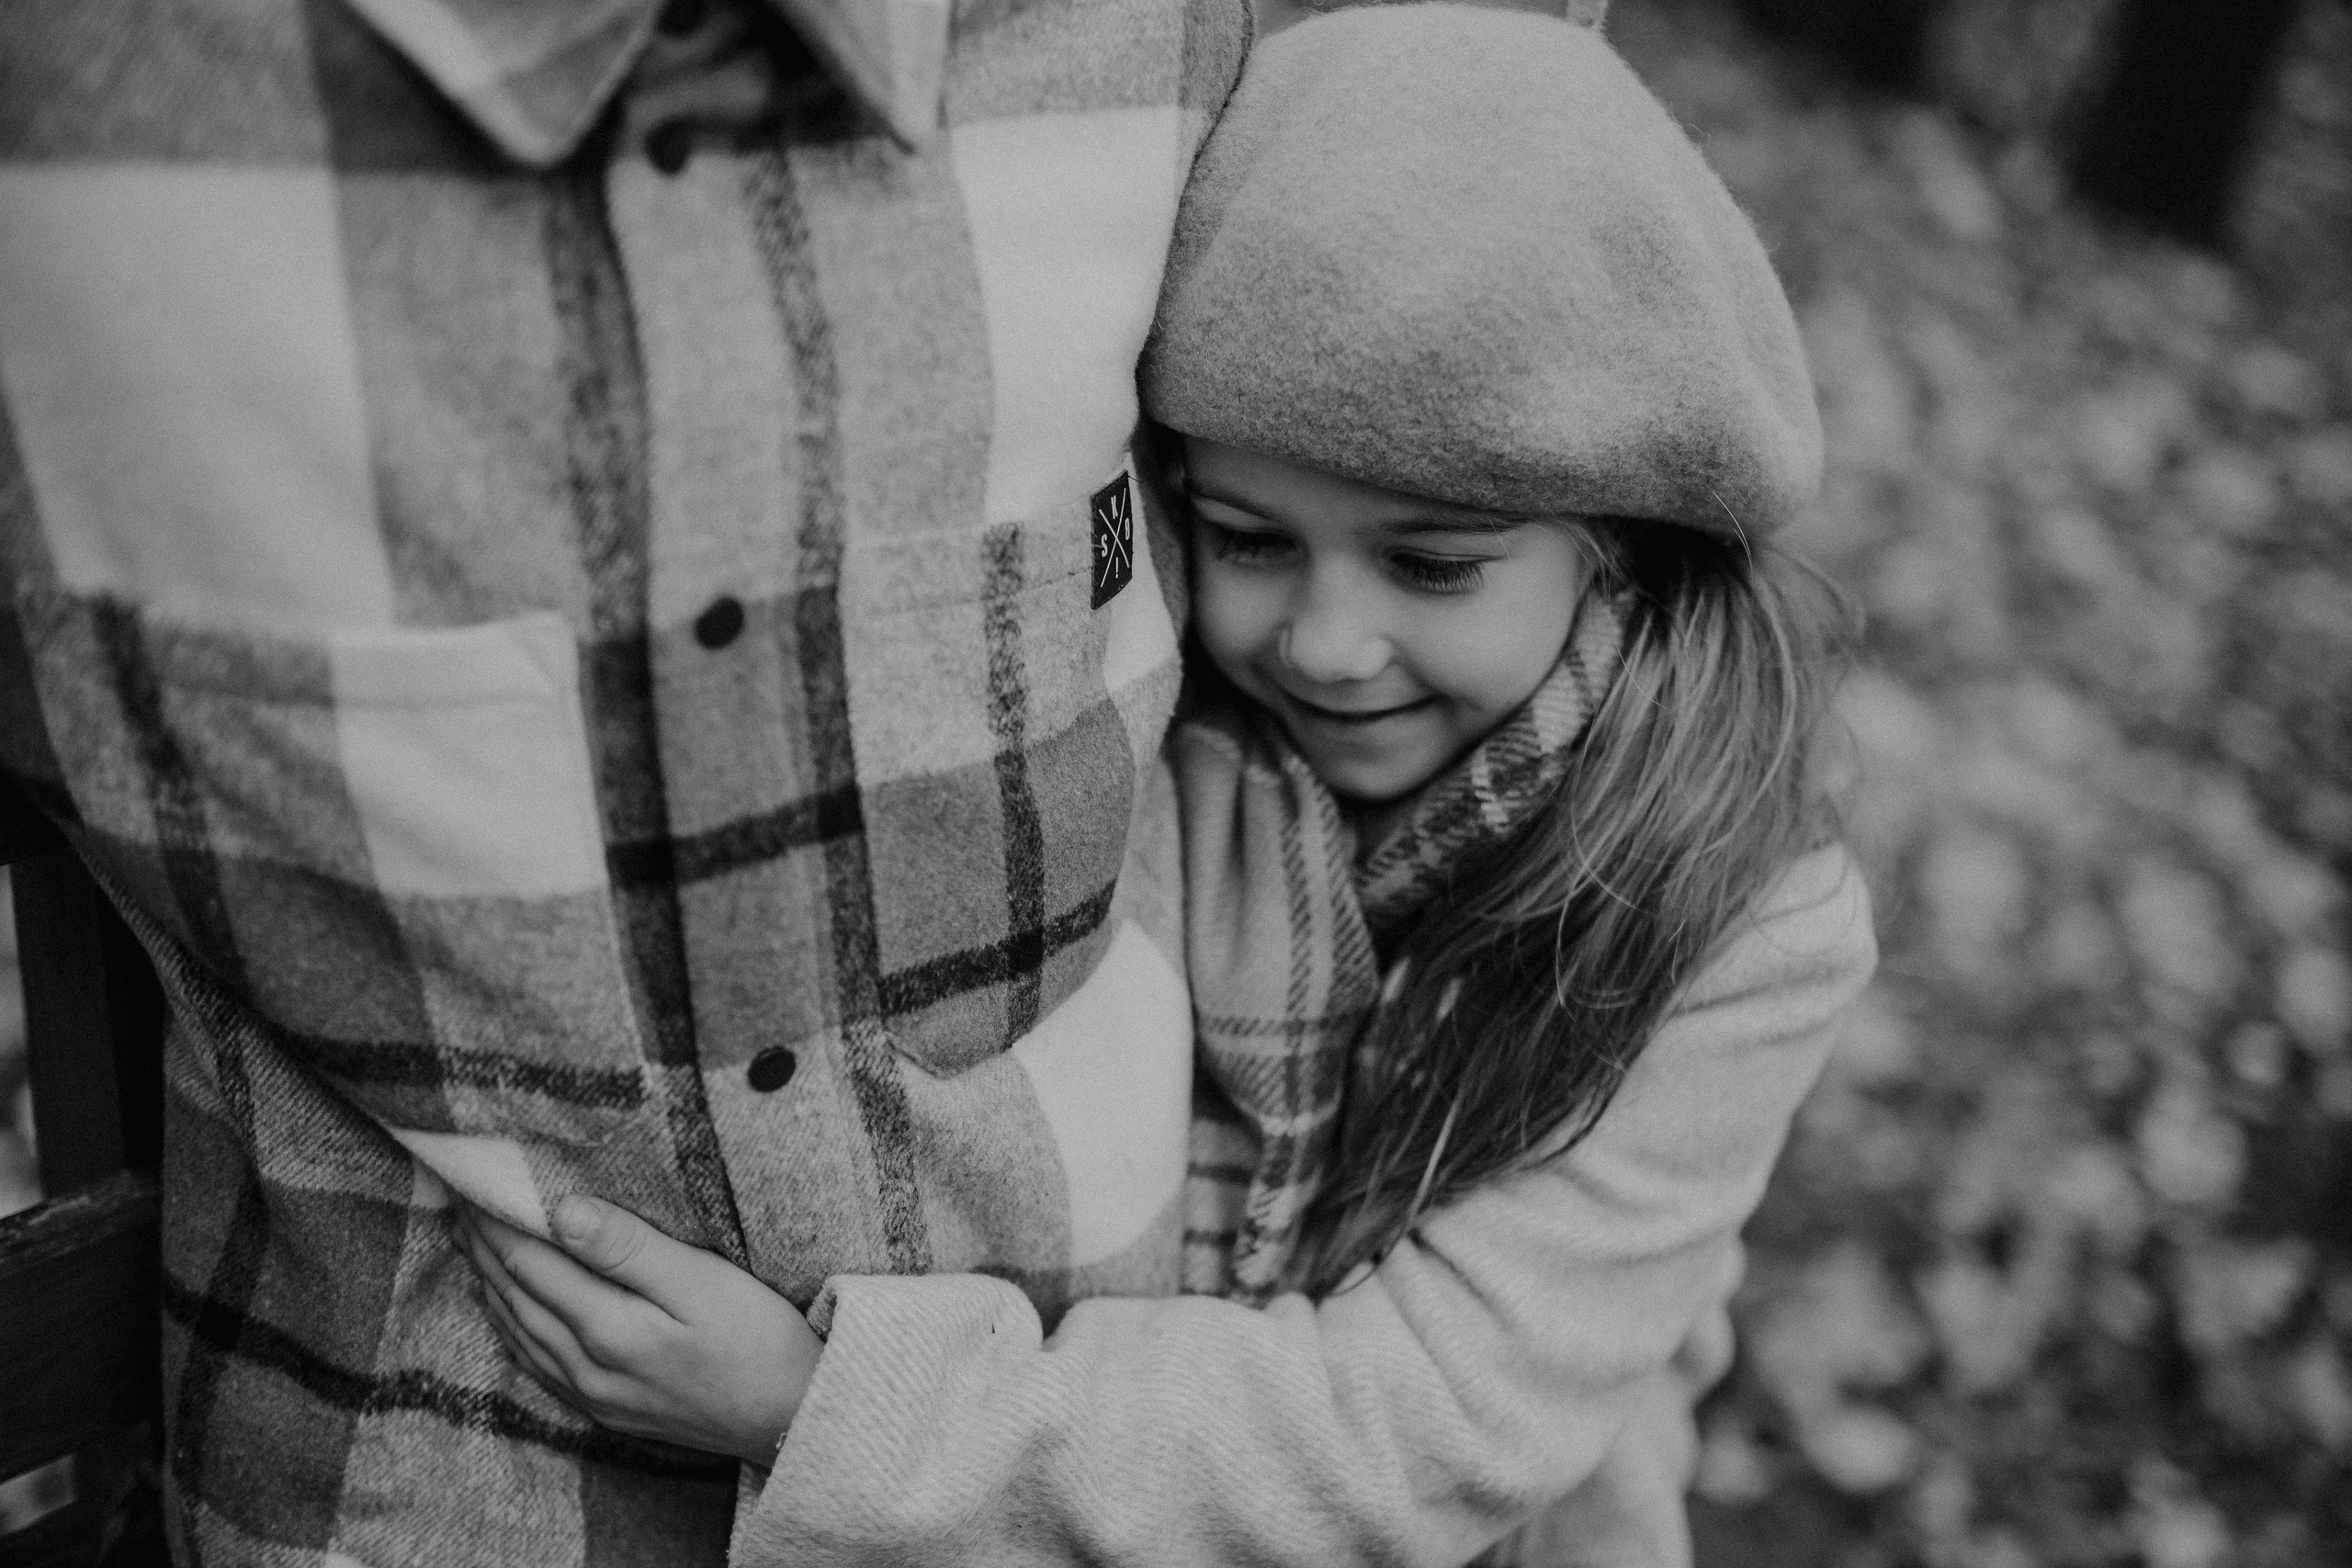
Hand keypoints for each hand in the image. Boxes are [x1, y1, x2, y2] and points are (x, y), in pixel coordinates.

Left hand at [454, 1195, 822, 1466]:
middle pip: (515, 1296)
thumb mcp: (703, 1282)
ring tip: (471, 1244)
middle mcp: (586, 1368)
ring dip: (491, 1284)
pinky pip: (537, 1362)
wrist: (791, 1420)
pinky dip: (512, 1326)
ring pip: (519, 1331)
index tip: (476, 1181)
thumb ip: (629, 1248)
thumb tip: (562, 1212)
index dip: (498, 1220)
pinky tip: (509, 1310)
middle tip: (459, 1202)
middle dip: (483, 1247)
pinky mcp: (607, 1410)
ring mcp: (593, 1395)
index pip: (530, 1261)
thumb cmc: (758, 1341)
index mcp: (607, 1330)